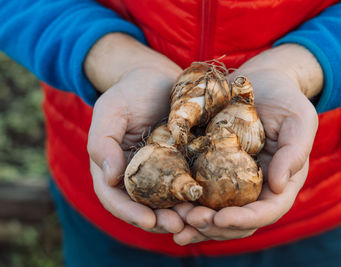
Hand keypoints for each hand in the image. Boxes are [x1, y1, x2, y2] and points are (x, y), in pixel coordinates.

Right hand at [86, 33, 184, 232]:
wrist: (159, 78)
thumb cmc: (130, 91)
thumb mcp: (111, 110)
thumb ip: (102, 141)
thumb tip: (109, 178)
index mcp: (114, 167)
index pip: (115, 197)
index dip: (130, 213)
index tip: (148, 220)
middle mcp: (137, 175)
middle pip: (145, 206)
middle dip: (161, 220)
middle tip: (179, 227)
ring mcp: (162, 171)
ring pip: (169, 201)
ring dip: (182, 214)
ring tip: (197, 220)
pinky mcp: (183, 164)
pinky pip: (188, 183)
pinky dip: (197, 196)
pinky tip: (210, 201)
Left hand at [173, 44, 321, 244]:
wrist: (260, 82)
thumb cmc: (284, 98)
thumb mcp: (298, 119)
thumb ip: (295, 151)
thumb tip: (278, 186)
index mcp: (280, 181)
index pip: (267, 211)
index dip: (244, 220)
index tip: (220, 219)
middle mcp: (256, 187)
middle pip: (238, 221)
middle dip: (214, 226)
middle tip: (190, 221)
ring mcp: (233, 181)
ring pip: (216, 213)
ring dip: (195, 222)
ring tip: (174, 220)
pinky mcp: (213, 169)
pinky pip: (199, 193)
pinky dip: (185, 203)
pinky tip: (168, 206)